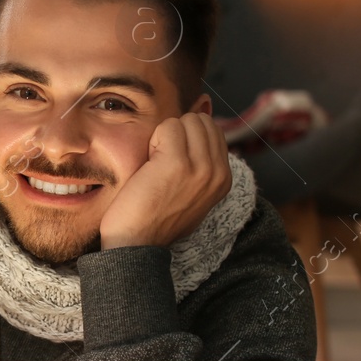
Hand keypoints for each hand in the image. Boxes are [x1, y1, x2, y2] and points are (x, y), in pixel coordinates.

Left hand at [98, 112, 231, 249]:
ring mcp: (201, 167)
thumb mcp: (192, 193)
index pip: (214, 131)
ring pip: (187, 121)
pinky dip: (153, 139)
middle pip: (202, 122)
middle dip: (179, 132)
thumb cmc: (155, 218)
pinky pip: (169, 126)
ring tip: (156, 163)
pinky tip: (148, 163)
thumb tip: (201, 116)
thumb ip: (201, 163)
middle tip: (162, 160)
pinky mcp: (178, 163)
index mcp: (224, 179)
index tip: (172, 162)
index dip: (187, 138)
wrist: (137, 244)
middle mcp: (218, 173)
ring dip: (165, 135)